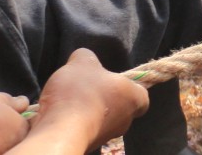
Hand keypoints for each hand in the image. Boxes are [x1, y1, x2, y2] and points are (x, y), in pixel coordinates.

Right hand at [23, 49, 147, 153]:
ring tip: (68, 103)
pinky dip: (74, 125)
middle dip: (104, 100)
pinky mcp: (88, 146)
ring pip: (101, 121)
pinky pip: (84, 131)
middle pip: (119, 107)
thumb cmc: (79, 93)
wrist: (60, 132)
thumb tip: (83, 57)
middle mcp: (125, 120)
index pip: (141, 95)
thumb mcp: (82, 62)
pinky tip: (60, 117)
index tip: (111, 82)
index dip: (128, 88)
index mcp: (135, 98)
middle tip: (85, 90)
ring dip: (87, 113)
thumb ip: (86, 56)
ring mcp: (107, 136)